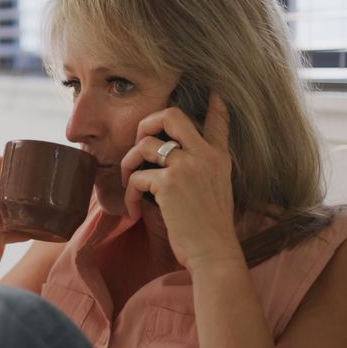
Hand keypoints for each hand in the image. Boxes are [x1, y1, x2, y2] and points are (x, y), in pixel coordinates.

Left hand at [120, 92, 243, 270]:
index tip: (214, 94)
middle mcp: (205, 155)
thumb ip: (202, 171)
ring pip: (144, 145)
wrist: (215, 253)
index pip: (218, 122)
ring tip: (130, 185)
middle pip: (171, 115)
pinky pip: (136, 178)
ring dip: (128, 165)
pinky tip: (136, 210)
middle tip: (137, 144)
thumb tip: (176, 162)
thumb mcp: (217, 192)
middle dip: (145, 123)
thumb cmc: (210, 230)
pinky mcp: (169, 183)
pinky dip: (130, 195)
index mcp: (218, 157)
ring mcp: (187, 166)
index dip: (215, 106)